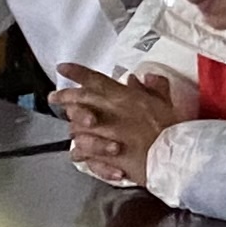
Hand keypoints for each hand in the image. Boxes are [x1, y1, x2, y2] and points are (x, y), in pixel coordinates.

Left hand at [55, 66, 192, 186]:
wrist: (172, 158)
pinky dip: (78, 152)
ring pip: (75, 128)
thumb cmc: (171, 130)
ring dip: (72, 126)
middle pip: (77, 101)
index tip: (62, 68)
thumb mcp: (167, 103)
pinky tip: (77, 152)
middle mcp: (107, 114)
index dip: (76, 72)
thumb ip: (153, 87)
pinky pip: (80, 152)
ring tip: (71, 127)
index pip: (95, 80)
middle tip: (53, 97)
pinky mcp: (100, 156)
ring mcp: (101, 136)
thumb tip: (140, 78)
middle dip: (62, 97)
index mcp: (123, 98)